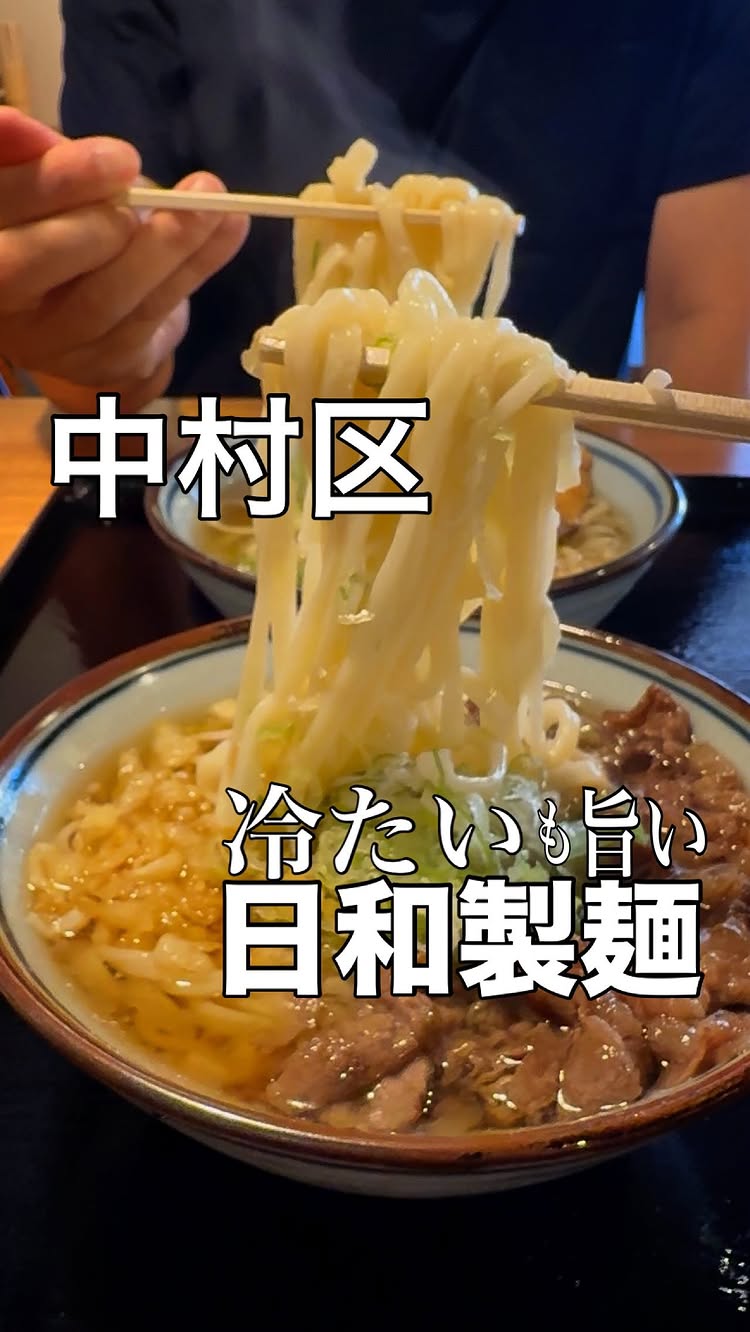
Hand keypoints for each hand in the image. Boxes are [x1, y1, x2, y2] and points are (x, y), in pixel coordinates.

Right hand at [0, 109, 248, 408]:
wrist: (83, 308)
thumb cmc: (53, 223)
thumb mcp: (38, 180)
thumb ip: (29, 157)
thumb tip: (17, 125)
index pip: (1, 210)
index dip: (53, 183)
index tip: (119, 158)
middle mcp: (2, 303)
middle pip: (33, 265)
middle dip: (99, 223)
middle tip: (142, 182)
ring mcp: (50, 344)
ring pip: (104, 298)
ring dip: (168, 247)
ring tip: (215, 201)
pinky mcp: (103, 364)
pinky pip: (152, 316)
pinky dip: (197, 266)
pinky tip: (228, 229)